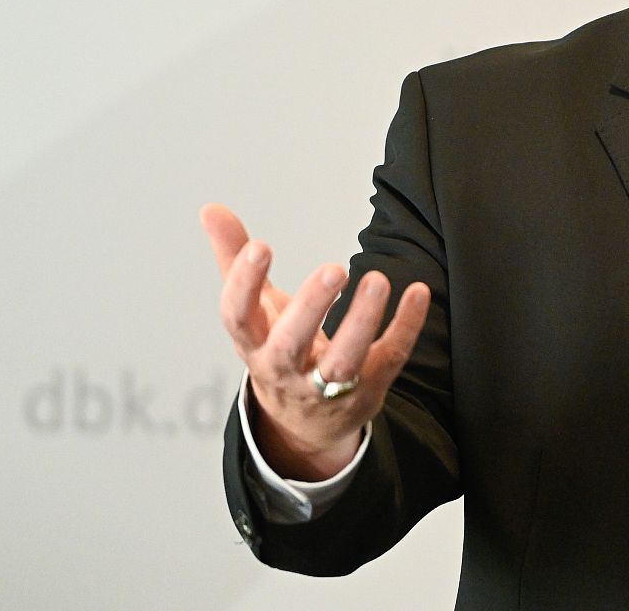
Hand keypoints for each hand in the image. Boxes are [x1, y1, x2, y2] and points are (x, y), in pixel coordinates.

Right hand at [204, 203, 429, 480]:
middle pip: (291, 344)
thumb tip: (211, 208)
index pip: (238, 318)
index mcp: (253, 343)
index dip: (244, 285)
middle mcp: (285, 369)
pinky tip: (418, 292)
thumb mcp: (253, 309)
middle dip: (311, 308)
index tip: (261, 246)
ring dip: (362, 321)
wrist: (304, 421)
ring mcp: (327, 385)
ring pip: (344, 361)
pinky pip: (389, 358)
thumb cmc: (277, 347)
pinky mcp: (368, 388)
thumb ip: (234, 259)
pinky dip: (406, 326)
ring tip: (377, 280)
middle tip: (334, 269)